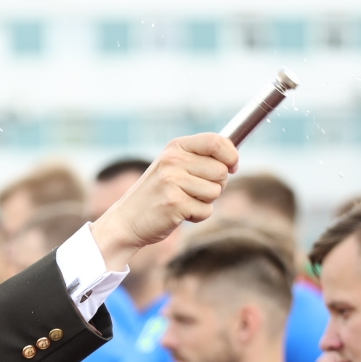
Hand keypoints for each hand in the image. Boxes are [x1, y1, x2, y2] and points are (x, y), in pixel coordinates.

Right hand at [89, 132, 238, 269]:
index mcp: (175, 147)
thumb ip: (199, 158)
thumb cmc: (156, 194)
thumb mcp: (173, 167)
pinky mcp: (175, 204)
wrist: (126, 220)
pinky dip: (197, 216)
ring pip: (216, 192)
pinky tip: (179, 214)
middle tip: (195, 191)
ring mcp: (172, 182)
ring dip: (205, 202)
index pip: (216, 141)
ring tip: (184, 201)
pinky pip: (206, 211)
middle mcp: (173, 161)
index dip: (231, 155)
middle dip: (216, 185)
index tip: (233, 166)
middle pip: (221, 170)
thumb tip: (234, 158)